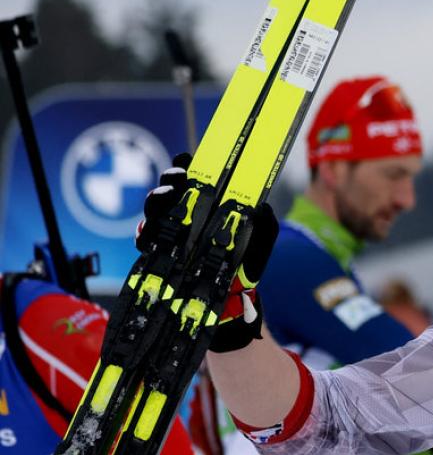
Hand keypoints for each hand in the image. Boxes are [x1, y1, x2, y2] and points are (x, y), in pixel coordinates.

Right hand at [140, 155, 278, 352]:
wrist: (236, 294)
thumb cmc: (247, 260)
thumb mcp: (262, 238)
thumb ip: (266, 222)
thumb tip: (262, 207)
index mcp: (208, 202)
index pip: (193, 177)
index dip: (187, 165)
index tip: (189, 161)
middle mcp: (185, 212)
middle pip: (168, 187)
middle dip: (169, 178)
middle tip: (178, 178)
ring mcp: (170, 230)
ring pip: (153, 208)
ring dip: (155, 199)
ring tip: (165, 197)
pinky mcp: (160, 251)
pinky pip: (144, 240)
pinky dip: (144, 234)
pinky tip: (150, 232)